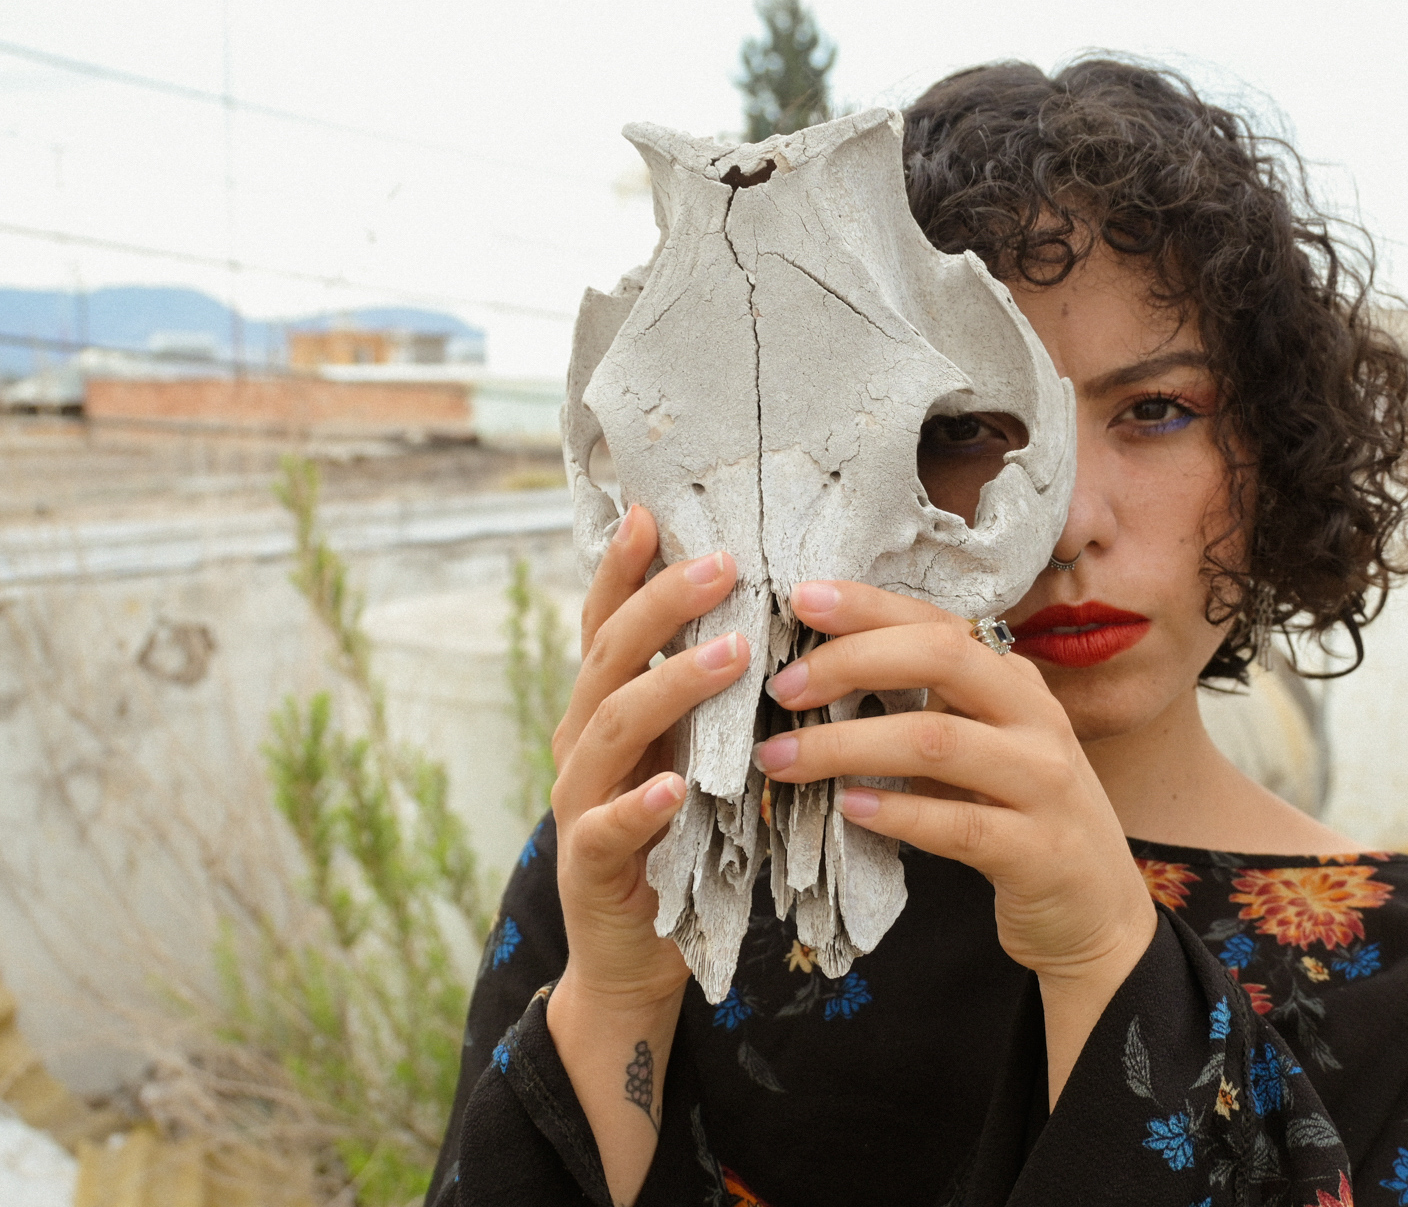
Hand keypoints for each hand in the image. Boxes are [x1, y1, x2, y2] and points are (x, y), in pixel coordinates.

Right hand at [547, 505, 753, 1007]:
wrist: (634, 959)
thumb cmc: (674, 844)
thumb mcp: (692, 757)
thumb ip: (707, 700)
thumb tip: (764, 619)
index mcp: (606, 710)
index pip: (609, 625)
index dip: (625, 569)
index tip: (653, 511)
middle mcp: (582, 744)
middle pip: (610, 657)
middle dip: (662, 604)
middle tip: (724, 564)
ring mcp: (580, 803)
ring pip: (612, 727)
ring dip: (671, 687)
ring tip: (730, 657)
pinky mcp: (591, 866)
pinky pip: (608, 827)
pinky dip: (639, 803)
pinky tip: (673, 785)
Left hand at [752, 580, 1156, 1085]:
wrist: (1098, 911)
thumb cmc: (1021, 819)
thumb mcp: (985, 749)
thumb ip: (927, 710)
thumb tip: (820, 680)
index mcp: (1016, 682)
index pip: (939, 622)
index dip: (870, 607)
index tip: (802, 599)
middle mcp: (1036, 718)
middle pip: (941, 658)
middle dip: (851, 662)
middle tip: (783, 687)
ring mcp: (1043, 783)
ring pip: (936, 740)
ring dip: (847, 745)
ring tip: (782, 759)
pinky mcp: (1038, 851)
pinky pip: (957, 823)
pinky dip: (896, 812)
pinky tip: (849, 809)